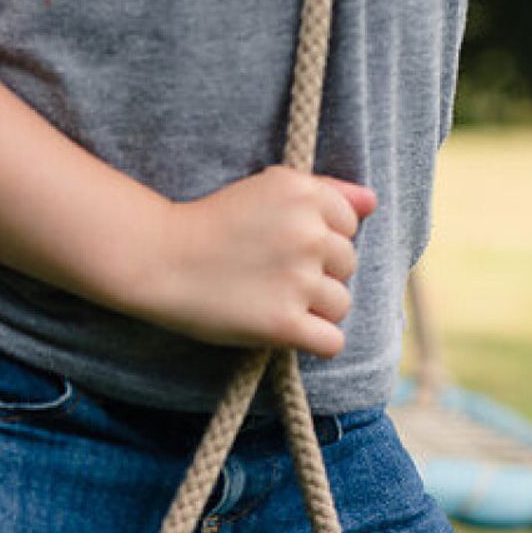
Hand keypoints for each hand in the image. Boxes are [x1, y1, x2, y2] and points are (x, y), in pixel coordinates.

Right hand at [145, 166, 377, 357]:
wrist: (159, 259)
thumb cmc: (211, 225)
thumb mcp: (267, 190)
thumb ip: (325, 191)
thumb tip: (372, 202)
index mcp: (304, 193)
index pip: (349, 223)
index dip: (319, 237)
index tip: (282, 244)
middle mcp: (308, 233)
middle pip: (347, 265)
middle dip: (318, 272)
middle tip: (271, 274)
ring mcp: (298, 280)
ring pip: (341, 304)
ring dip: (314, 308)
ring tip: (273, 300)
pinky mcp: (285, 323)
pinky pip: (332, 342)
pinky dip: (315, 342)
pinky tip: (288, 332)